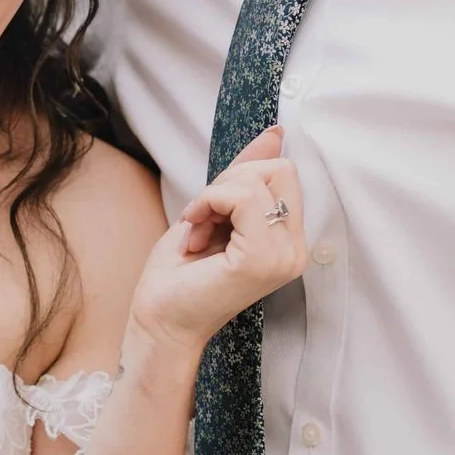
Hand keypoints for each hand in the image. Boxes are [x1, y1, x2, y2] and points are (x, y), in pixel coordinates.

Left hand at [128, 127, 306, 353]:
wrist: (159, 321)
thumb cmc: (180, 274)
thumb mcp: (215, 208)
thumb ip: (245, 174)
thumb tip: (275, 133)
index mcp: (290, 241)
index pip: (285, 172)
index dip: (240, 180)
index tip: (213, 213)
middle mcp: (295, 250)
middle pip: (279, 169)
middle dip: (230, 183)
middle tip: (205, 221)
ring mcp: (282, 256)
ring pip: (256, 180)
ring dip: (212, 198)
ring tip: (199, 234)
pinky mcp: (260, 258)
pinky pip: (239, 197)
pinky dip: (207, 204)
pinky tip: (195, 237)